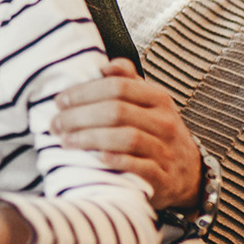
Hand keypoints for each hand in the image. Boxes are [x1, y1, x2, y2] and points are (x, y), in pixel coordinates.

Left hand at [52, 59, 203, 209]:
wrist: (188, 174)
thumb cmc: (157, 133)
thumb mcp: (149, 103)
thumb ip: (127, 81)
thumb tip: (104, 66)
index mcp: (158, 99)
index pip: (118, 86)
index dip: (84, 92)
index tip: (60, 101)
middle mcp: (164, 122)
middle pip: (117, 111)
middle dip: (79, 116)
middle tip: (56, 123)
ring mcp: (166, 150)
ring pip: (127, 138)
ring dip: (90, 138)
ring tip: (66, 140)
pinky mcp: (163, 178)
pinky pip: (141, 167)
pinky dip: (117, 161)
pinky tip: (96, 158)